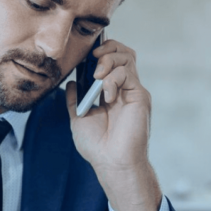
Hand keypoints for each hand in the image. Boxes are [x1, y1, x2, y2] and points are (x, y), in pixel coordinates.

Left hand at [65, 39, 160, 210]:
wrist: (111, 161)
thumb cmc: (97, 145)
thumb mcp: (78, 118)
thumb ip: (74, 100)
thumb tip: (71, 83)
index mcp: (109, 92)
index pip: (110, 60)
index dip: (100, 52)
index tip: (85, 57)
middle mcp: (123, 89)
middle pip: (123, 53)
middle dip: (107, 49)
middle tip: (93, 59)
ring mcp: (132, 91)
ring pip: (127, 58)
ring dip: (108, 61)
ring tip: (98, 77)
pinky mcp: (139, 96)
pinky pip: (127, 75)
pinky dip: (112, 80)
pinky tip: (106, 96)